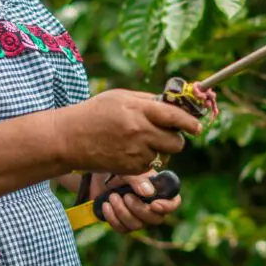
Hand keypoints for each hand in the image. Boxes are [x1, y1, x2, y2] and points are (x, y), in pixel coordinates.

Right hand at [55, 89, 201, 176]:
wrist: (69, 138)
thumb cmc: (95, 113)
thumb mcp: (120, 97)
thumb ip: (147, 101)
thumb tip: (172, 105)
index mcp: (138, 110)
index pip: (174, 116)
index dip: (189, 122)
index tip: (197, 126)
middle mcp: (139, 131)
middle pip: (176, 141)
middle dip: (175, 139)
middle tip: (167, 134)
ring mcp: (135, 152)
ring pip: (163, 154)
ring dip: (158, 149)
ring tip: (138, 140)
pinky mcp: (130, 168)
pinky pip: (149, 165)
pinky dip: (145, 159)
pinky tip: (128, 150)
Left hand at [89, 171, 181, 233]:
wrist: (98, 176)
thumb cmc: (118, 169)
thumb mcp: (127, 170)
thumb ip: (138, 179)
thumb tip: (149, 193)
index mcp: (158, 190)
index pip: (173, 203)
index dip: (167, 207)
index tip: (154, 204)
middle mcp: (151, 206)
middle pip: (156, 219)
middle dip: (139, 209)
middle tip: (126, 196)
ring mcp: (138, 217)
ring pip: (137, 225)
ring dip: (122, 211)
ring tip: (112, 196)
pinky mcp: (123, 223)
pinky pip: (123, 229)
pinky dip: (113, 218)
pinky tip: (106, 205)